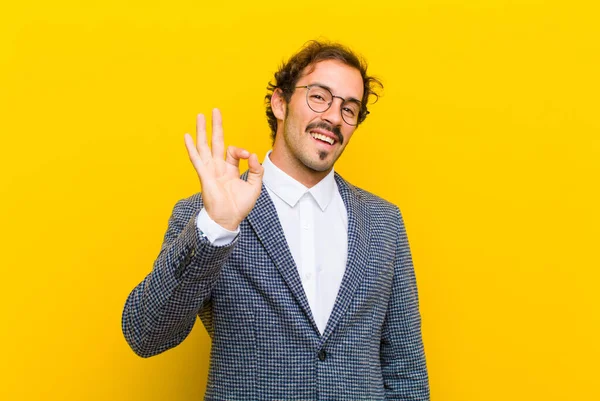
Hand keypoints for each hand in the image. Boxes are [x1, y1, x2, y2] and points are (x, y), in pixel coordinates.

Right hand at [184, 109, 263, 230]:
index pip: (234, 151)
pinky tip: (186, 136)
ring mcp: (210, 170)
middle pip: (216, 142)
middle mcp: (218, 167)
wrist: (229, 219)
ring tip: (199, 116)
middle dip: (216, 126)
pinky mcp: (204, 176)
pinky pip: (197, 159)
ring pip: (204, 146)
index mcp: (230, 169)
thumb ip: (257, 170)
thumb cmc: (240, 206)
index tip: (249, 156)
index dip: (242, 151)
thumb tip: (253, 154)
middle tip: (215, 110)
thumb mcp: (255, 186)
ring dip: (202, 131)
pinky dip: (191, 148)